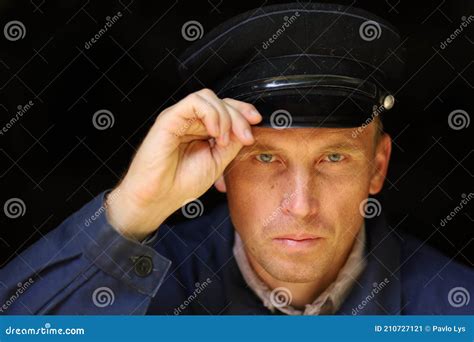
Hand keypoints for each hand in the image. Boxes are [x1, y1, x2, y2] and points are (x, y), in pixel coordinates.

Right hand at [105, 88, 261, 240]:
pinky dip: (211, 114)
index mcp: (202, 131)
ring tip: (224, 140)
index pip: (225, 109)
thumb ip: (232, 144)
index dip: (243, 111)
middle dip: (239, 116)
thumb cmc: (181, 184)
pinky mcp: (169, 118)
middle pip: (220, 101)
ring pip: (208, 98)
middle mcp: (191, 122)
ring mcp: (180, 118)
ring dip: (225, 116)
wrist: (157, 198)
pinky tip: (216, 133)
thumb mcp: (218, 162)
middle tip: (246, 136)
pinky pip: (194, 102)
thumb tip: (248, 128)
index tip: (257, 122)